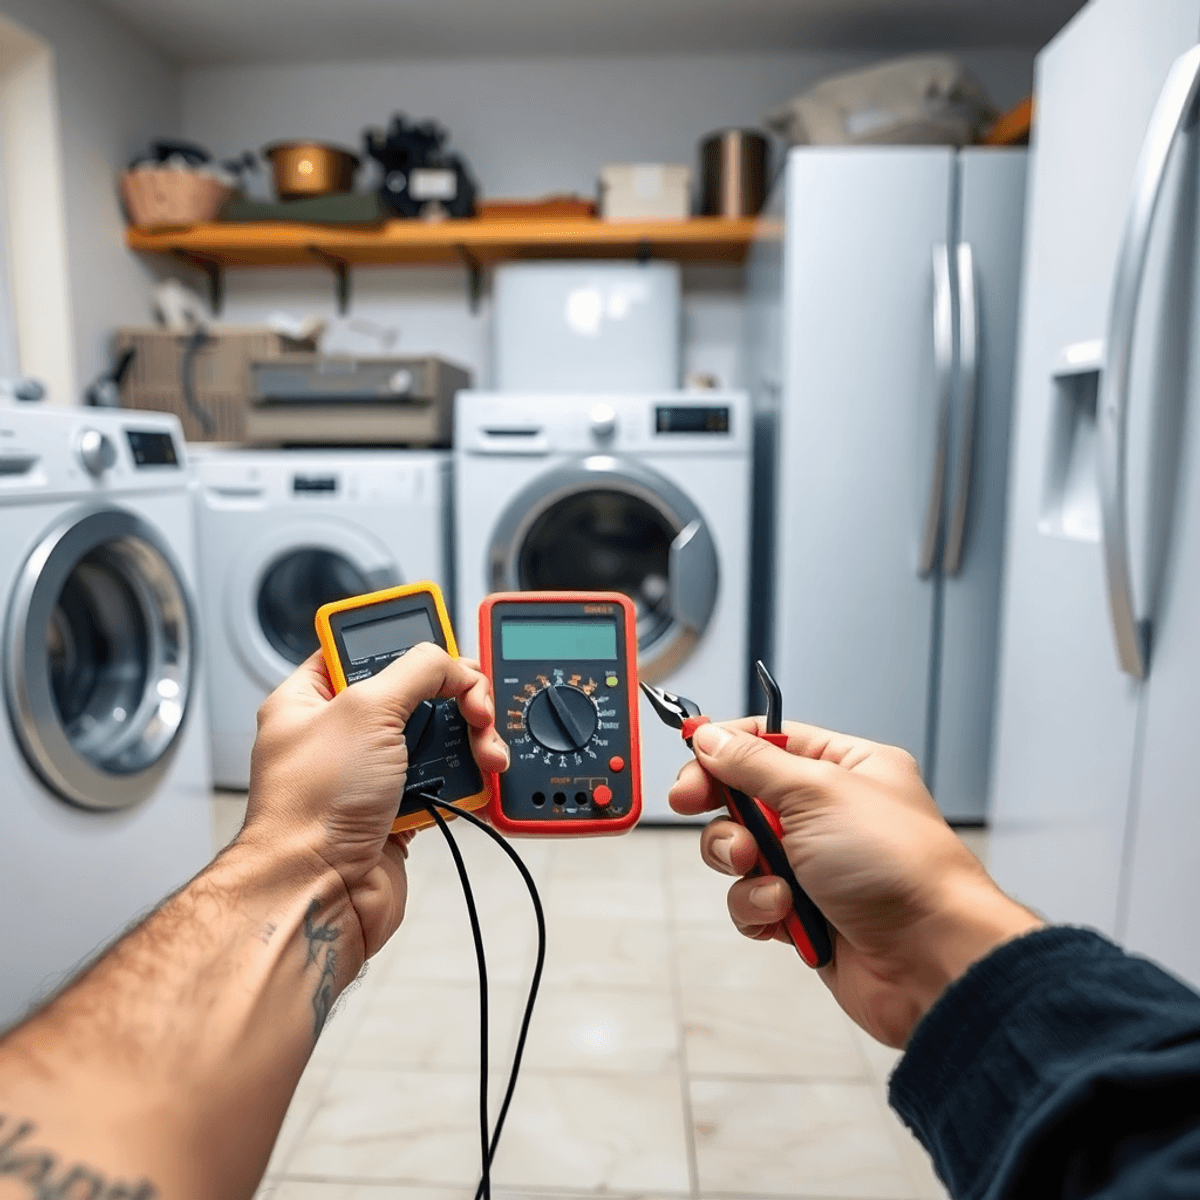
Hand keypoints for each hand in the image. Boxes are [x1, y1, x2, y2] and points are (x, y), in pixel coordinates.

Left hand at [242, 645, 509, 958]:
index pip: (364, 648)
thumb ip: (416, 670)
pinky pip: (445, 782)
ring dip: (470, 741)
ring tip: (485, 752)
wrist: (318, 896)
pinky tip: (479, 781)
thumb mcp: (365, 710)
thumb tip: (449, 662)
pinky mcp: (398, 810)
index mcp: (311, 698)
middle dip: (456, 698)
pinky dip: (467, 781)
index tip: (445, 650)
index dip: (408, 644)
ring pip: (437, 738)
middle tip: (476, 707)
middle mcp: (340, 734)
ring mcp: (370, 775)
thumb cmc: (309, 812)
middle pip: (415, 693)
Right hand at [669, 718, 1041, 1046]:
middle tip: (694, 808)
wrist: (933, 961)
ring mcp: (815, 865)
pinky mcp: (804, 913)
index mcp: (846, 768)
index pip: (769, 740)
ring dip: (742, 864)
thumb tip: (711, 735)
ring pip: (740, 852)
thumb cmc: (900, 869)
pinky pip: (751, 901)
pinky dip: (759, 907)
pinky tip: (785, 913)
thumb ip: (754, 763)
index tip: (689, 759)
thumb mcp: (818, 793)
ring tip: (766, 873)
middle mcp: (829, 813)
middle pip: (743, 797)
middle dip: (724, 812)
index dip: (723, 747)